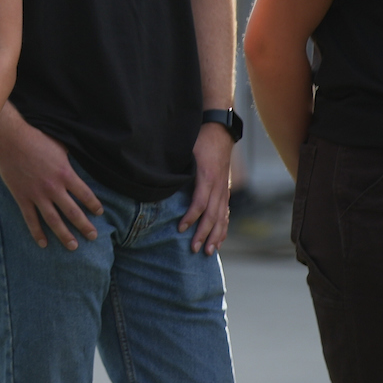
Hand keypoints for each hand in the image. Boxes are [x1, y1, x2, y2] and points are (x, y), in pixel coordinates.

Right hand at [0, 117, 101, 249]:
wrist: (11, 139)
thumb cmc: (36, 139)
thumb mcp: (60, 147)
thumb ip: (67, 162)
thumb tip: (75, 168)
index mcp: (65, 173)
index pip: (85, 194)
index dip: (94, 205)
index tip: (99, 213)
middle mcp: (54, 187)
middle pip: (73, 212)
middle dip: (84, 226)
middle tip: (93, 236)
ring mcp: (37, 194)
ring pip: (53, 220)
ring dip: (64, 235)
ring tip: (73, 246)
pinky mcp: (22, 197)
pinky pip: (31, 219)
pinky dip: (37, 232)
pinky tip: (43, 243)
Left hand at [180, 122, 233, 255]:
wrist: (220, 131)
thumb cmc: (199, 140)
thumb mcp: (186, 150)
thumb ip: (176, 166)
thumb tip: (156, 177)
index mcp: (206, 176)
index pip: (200, 202)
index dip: (190, 217)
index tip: (180, 228)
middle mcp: (218, 185)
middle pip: (212, 215)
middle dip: (203, 234)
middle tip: (193, 249)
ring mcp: (223, 189)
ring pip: (221, 217)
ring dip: (215, 236)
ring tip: (208, 252)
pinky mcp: (225, 191)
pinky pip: (226, 213)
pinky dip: (223, 228)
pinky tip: (219, 240)